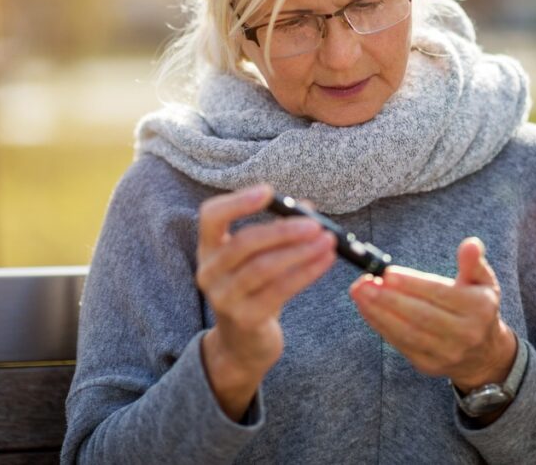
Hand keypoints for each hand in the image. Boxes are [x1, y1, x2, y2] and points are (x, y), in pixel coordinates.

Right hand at [196, 184, 335, 418]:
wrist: (243, 344)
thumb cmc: (254, 290)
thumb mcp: (258, 259)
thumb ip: (277, 231)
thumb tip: (307, 209)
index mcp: (209, 249)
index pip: (211, 216)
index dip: (238, 201)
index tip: (269, 191)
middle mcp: (209, 272)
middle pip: (243, 243)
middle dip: (283, 230)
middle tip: (316, 224)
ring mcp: (224, 298)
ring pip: (263, 268)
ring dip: (300, 252)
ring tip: (327, 241)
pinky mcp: (245, 319)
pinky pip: (278, 291)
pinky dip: (306, 273)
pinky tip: (325, 262)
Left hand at [349, 237, 516, 392]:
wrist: (484, 354)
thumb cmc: (477, 307)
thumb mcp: (483, 282)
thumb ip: (474, 262)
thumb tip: (470, 244)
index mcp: (479, 308)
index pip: (440, 294)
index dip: (412, 284)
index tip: (388, 273)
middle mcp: (465, 334)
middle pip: (421, 315)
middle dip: (389, 299)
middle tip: (364, 283)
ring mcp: (446, 353)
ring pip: (407, 332)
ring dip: (379, 313)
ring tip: (360, 293)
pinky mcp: (428, 365)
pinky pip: (400, 344)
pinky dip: (381, 326)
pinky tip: (366, 309)